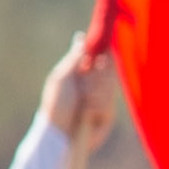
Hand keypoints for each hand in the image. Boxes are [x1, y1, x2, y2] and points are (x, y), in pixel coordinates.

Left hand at [42, 35, 124, 168]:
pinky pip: (111, 103)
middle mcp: (94, 84)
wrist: (59, 131)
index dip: (105, 54)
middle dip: (99, 78)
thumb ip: (76, 58)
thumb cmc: (56, 103)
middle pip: (110, 70)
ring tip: (84, 104)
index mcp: (83, 73)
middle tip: (84, 88)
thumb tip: (81, 37)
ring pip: (112, 86)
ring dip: (97, 94)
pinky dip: (99, 106)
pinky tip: (89, 112)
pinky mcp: (108, 114)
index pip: (101, 56)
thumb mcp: (63, 76)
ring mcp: (102, 99)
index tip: (104, 55)